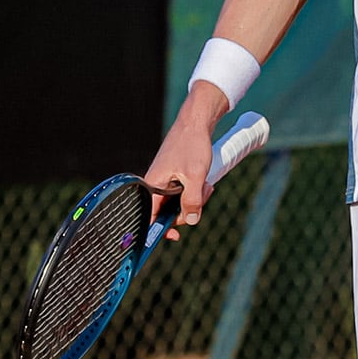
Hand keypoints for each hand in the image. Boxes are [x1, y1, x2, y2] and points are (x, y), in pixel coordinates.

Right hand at [143, 118, 216, 241]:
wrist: (196, 122)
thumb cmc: (192, 145)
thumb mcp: (195, 176)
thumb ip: (192, 200)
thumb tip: (191, 220)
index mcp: (153, 186)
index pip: (151, 218)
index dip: (162, 229)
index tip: (176, 237)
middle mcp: (156, 184)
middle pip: (169, 211)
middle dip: (189, 207)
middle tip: (203, 193)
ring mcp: (165, 180)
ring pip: (180, 201)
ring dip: (195, 197)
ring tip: (206, 183)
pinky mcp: (174, 176)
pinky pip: (184, 191)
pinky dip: (196, 189)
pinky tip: (204, 181)